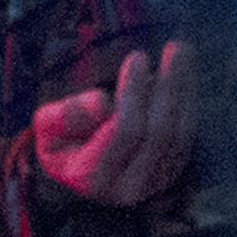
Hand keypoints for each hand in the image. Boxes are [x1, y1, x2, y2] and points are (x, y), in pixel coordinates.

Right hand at [33, 40, 198, 205]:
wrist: (76, 165)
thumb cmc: (60, 138)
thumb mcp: (47, 125)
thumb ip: (65, 115)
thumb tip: (101, 103)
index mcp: (93, 177)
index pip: (125, 131)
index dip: (135, 92)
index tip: (137, 57)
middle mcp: (128, 188)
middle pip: (159, 134)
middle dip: (168, 88)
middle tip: (174, 47)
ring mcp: (154, 184)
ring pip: (179, 135)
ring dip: (184, 90)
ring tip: (182, 51)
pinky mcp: (170, 173)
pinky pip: (187, 136)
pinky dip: (189, 103)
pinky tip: (186, 73)